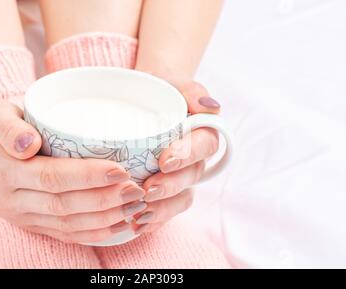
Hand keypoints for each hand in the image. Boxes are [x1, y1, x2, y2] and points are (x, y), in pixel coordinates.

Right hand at [0, 100, 145, 243]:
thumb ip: (9, 125)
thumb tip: (29, 143)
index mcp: (3, 171)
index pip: (52, 177)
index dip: (88, 176)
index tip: (121, 169)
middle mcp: (10, 200)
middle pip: (65, 205)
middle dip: (105, 200)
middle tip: (137, 189)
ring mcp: (21, 216)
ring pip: (68, 225)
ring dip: (105, 219)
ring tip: (135, 207)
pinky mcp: (30, 225)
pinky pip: (64, 235)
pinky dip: (93, 233)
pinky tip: (118, 225)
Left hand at [133, 81, 220, 233]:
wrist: (143, 99)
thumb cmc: (161, 90)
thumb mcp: (174, 83)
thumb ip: (192, 90)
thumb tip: (209, 107)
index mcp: (202, 134)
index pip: (205, 145)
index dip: (188, 155)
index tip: (165, 160)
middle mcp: (195, 159)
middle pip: (192, 176)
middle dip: (170, 186)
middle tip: (147, 190)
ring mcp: (181, 177)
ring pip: (181, 198)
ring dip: (163, 208)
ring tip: (139, 212)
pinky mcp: (165, 191)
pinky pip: (166, 210)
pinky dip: (153, 220)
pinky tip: (136, 225)